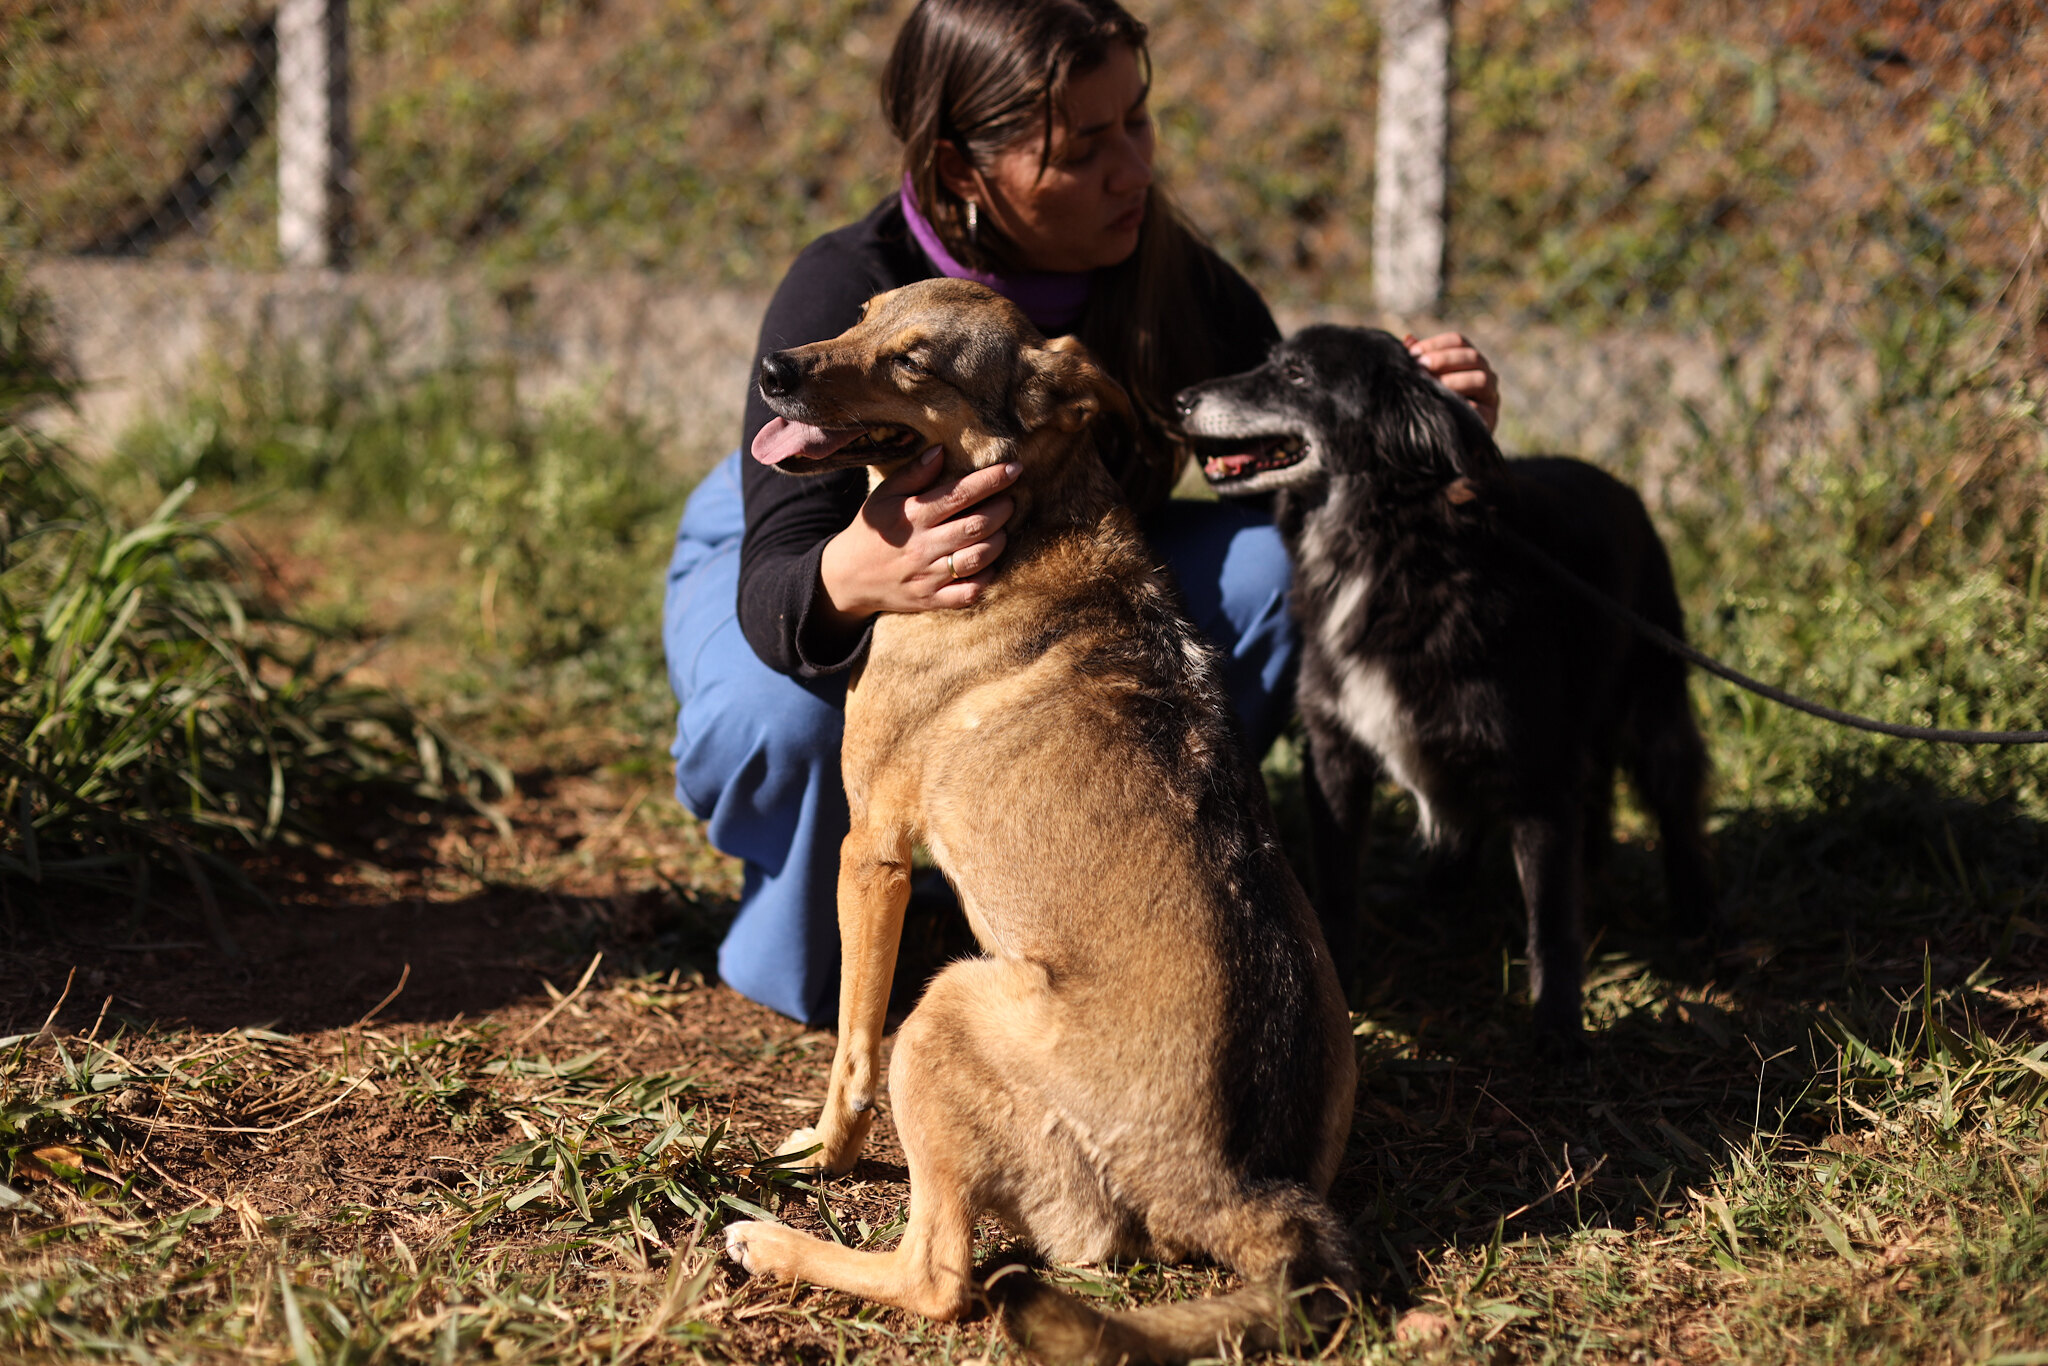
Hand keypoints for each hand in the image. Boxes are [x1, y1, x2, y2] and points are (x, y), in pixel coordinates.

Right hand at [815, 447, 1020, 631]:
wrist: (848, 577)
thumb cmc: (873, 530)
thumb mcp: (884, 495)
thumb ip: (914, 473)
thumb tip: (942, 450)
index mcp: (912, 516)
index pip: (959, 494)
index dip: (991, 480)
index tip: (1014, 469)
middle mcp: (922, 547)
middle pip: (976, 526)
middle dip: (1002, 510)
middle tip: (1010, 501)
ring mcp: (928, 577)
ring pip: (977, 558)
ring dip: (999, 541)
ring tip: (1002, 529)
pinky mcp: (932, 600)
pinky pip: (969, 593)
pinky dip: (987, 578)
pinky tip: (989, 564)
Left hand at [1406, 332, 1500, 431]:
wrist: (1441, 443)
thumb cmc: (1431, 404)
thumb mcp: (1424, 381)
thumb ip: (1419, 361)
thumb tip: (1408, 338)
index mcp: (1469, 360)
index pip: (1458, 341)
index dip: (1436, 344)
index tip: (1413, 353)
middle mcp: (1485, 374)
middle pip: (1472, 356)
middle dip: (1444, 359)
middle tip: (1421, 367)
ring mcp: (1491, 396)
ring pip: (1481, 379)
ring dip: (1454, 380)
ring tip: (1433, 387)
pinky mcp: (1490, 419)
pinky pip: (1480, 409)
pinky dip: (1463, 406)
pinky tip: (1443, 406)